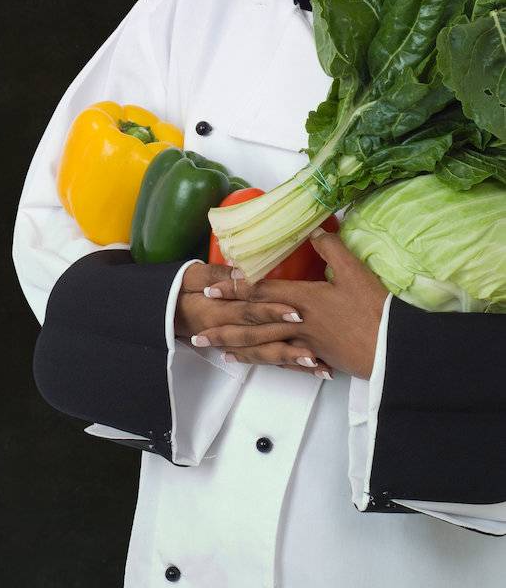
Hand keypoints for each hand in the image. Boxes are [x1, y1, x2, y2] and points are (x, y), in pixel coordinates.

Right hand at [173, 259, 330, 378]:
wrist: (169, 312)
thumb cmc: (183, 290)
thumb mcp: (192, 276)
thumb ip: (215, 274)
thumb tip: (240, 270)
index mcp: (217, 311)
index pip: (247, 311)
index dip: (271, 311)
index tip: (296, 310)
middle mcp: (229, 331)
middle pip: (261, 337)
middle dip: (289, 340)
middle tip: (316, 342)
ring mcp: (238, 344)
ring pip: (267, 355)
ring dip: (293, 360)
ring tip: (317, 363)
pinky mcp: (248, 350)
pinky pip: (270, 362)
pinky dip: (293, 367)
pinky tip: (315, 370)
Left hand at [194, 227, 389, 379]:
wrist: (395, 348)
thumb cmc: (374, 309)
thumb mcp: (354, 272)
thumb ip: (331, 249)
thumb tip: (313, 230)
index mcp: (301, 299)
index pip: (260, 292)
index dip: (234, 290)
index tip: (210, 291)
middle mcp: (296, 322)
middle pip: (254, 325)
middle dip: (225, 328)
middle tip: (198, 334)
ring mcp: (306, 343)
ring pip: (265, 347)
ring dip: (240, 349)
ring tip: (218, 352)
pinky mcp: (318, 358)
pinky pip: (286, 360)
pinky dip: (269, 361)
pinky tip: (258, 363)